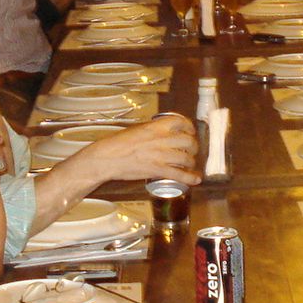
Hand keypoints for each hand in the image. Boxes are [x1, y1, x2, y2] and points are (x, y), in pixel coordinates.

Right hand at [72, 114, 200, 184]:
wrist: (107, 158)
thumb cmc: (117, 144)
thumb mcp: (136, 130)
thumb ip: (152, 131)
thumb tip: (162, 133)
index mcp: (155, 127)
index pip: (181, 122)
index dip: (189, 127)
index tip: (190, 131)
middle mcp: (161, 139)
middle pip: (188, 141)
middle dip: (193, 147)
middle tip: (191, 150)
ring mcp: (161, 155)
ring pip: (186, 158)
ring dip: (191, 162)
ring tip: (190, 164)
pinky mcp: (157, 170)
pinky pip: (179, 174)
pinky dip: (190, 178)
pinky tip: (195, 179)